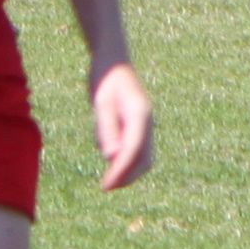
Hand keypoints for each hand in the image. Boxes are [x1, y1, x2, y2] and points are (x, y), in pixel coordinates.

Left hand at [90, 61, 154, 189]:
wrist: (113, 61)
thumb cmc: (104, 79)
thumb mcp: (101, 102)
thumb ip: (107, 128)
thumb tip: (111, 156)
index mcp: (140, 115)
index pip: (133, 151)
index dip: (120, 171)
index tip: (106, 185)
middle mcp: (148, 122)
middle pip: (145, 159)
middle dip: (127, 176)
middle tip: (106, 187)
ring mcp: (146, 124)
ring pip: (145, 157)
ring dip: (129, 171)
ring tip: (109, 181)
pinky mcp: (140, 125)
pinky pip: (139, 150)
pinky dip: (128, 162)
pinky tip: (112, 162)